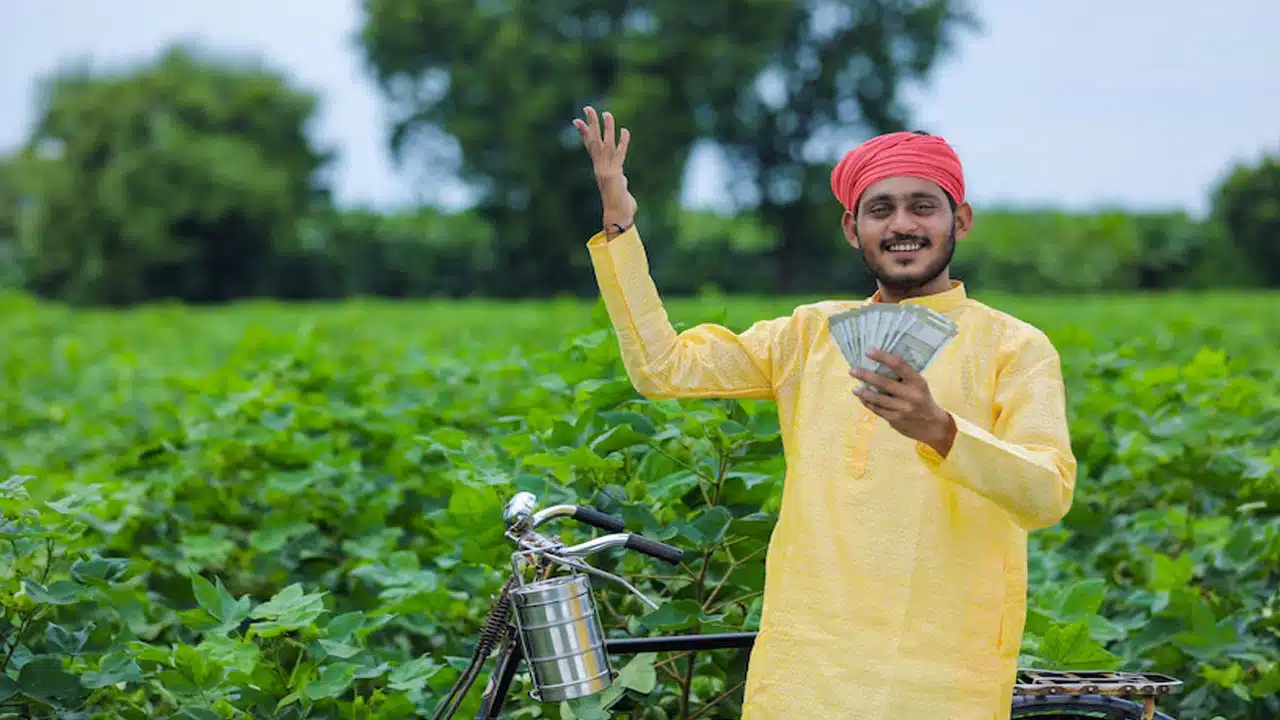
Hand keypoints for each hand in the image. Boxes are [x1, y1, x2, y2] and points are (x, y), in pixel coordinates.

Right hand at [573, 106, 636, 231]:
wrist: (618, 217)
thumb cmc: (619, 206)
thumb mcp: (618, 188)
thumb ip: (619, 180)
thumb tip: (621, 179)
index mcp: (599, 169)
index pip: (590, 147)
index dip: (585, 133)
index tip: (578, 121)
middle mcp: (600, 167)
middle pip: (594, 142)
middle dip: (591, 124)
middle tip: (588, 108)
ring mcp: (607, 170)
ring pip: (605, 145)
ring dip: (606, 129)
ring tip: (607, 114)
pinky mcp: (616, 174)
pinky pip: (619, 155)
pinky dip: (623, 143)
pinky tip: (625, 131)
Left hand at [850, 349, 956, 456]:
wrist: (934, 426)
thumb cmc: (923, 400)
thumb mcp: (919, 385)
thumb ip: (903, 377)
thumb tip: (878, 364)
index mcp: (917, 382)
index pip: (899, 365)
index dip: (883, 357)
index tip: (868, 351)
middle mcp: (911, 395)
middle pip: (884, 383)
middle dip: (865, 375)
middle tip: (852, 370)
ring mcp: (902, 409)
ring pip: (877, 399)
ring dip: (863, 392)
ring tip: (854, 388)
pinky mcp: (895, 420)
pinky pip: (877, 410)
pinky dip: (868, 403)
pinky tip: (862, 398)